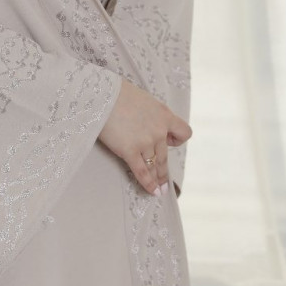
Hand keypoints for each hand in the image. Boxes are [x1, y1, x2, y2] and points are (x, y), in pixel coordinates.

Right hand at [98, 79, 191, 194]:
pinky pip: (142, 171)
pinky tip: (152, 192)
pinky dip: (148, 184)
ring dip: (158, 179)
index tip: (168, 142)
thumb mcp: (143, 100)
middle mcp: (159, 130)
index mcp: (164, 115)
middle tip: (164, 181)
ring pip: (156, 165)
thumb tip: (143, 122)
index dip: (176, 139)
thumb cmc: (117, 93)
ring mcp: (145, 141)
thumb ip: (149, 114)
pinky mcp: (130, 150)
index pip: (184, 132)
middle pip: (165, 154)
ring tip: (159, 189)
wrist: (102, 95)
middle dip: (164, 169)